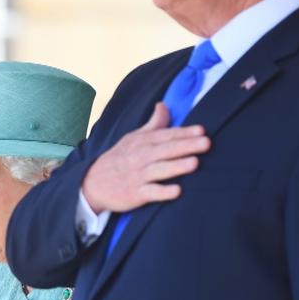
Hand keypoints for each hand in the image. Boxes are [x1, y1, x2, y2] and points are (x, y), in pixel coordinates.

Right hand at [81, 102, 209, 213]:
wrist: (93, 183)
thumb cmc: (120, 159)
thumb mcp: (133, 138)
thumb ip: (153, 124)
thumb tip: (163, 105)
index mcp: (142, 142)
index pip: (166, 135)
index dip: (184, 133)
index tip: (202, 130)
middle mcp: (140, 157)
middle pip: (165, 150)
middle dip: (186, 146)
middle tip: (206, 143)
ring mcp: (138, 176)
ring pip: (159, 170)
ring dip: (176, 166)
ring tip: (194, 163)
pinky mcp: (135, 194)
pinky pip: (150, 193)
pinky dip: (162, 192)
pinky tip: (177, 191)